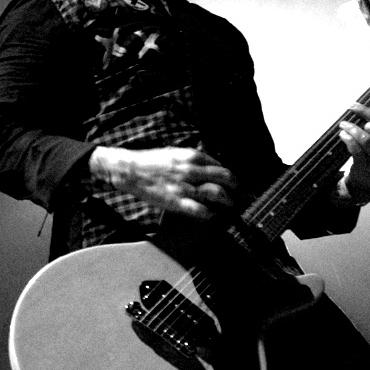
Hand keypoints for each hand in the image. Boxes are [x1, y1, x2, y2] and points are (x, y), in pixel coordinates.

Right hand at [90, 146, 235, 219]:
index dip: (229, 176)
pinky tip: (212, 216)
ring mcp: (185, 186)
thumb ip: (192, 159)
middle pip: (226, 178)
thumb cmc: (151, 162)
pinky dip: (211, 214)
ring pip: (218, 194)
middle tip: (239, 193)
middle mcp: (192, 170)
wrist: (130, 170)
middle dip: (236, 187)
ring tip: (230, 206)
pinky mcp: (177, 202)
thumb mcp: (175, 153)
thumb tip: (209, 167)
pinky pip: (201, 210)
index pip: (221, 165)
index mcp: (192, 156)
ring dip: (228, 201)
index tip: (232, 182)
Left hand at [337, 105, 369, 205]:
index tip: (354, 106)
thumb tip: (358, 111)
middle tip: (354, 116)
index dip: (368, 112)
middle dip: (369, 119)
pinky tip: (343, 136)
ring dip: (352, 129)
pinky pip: (356, 149)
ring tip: (343, 126)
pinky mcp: (364, 167)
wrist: (369, 187)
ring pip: (366, 139)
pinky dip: (348, 139)